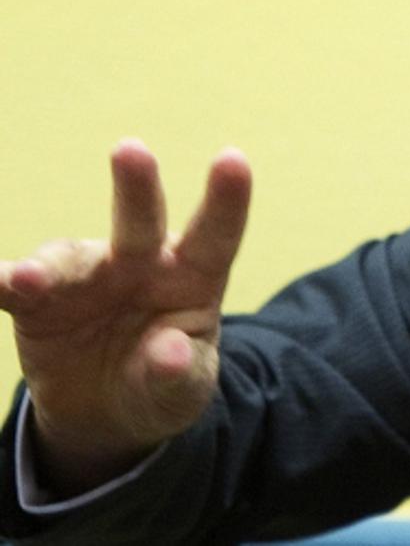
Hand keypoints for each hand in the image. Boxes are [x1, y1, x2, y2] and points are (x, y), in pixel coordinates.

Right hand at [0, 139, 250, 494]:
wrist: (106, 412)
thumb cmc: (160, 385)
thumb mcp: (181, 391)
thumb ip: (178, 374)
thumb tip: (171, 355)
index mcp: (193, 278)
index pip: (215, 237)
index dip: (227, 201)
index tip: (233, 159)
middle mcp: (141, 265)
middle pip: (141, 224)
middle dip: (136, 188)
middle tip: (131, 150)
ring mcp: (88, 277)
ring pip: (70, 258)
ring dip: (49, 265)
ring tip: (33, 280)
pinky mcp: (40, 300)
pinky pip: (18, 288)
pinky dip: (5, 283)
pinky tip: (0, 282)